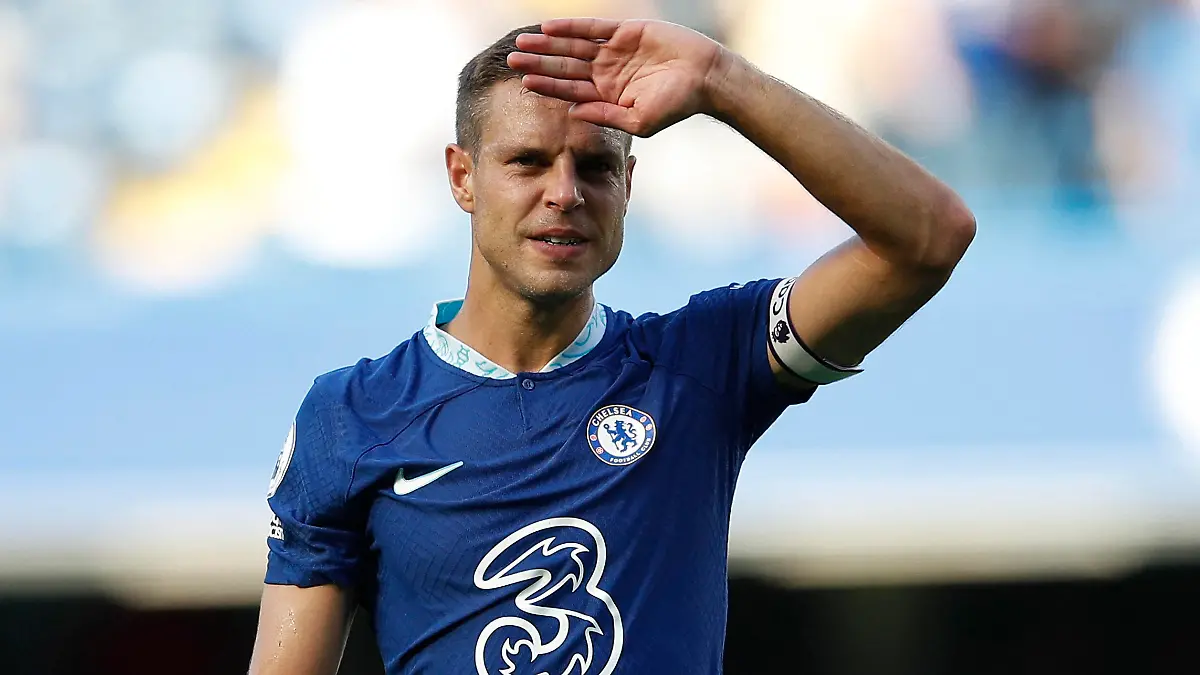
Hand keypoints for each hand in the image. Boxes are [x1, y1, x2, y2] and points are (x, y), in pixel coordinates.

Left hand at [508, 18, 726, 137]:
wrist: (706, 78)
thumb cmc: (676, 105)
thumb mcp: (639, 121)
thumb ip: (606, 117)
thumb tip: (573, 113)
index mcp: (607, 96)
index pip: (569, 90)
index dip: (547, 86)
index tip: (524, 84)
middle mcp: (606, 73)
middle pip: (565, 67)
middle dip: (539, 63)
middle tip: (512, 59)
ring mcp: (614, 52)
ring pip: (573, 46)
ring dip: (548, 44)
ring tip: (523, 43)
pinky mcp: (625, 32)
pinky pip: (593, 29)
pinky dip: (572, 28)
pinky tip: (550, 28)